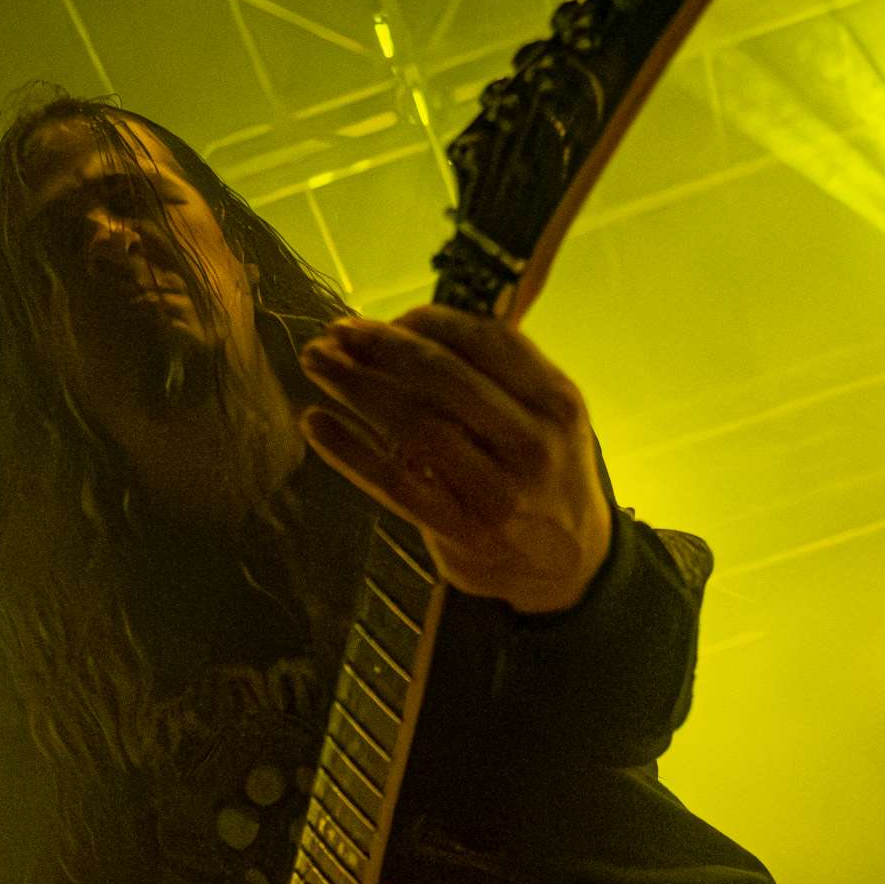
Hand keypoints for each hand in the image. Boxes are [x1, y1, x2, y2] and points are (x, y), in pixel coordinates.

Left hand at [297, 308, 611, 614]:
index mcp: (557, 402)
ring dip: (356, 386)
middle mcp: (532, 444)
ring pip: (415, 425)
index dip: (430, 321)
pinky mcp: (461, 532)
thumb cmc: (543, 474)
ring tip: (316, 362)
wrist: (568, 566)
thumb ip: (498, 373)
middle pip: (444, 378)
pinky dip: (349, 450)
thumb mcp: (546, 417)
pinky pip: (394, 483)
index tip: (388, 317)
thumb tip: (409, 326)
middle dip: (383, 346)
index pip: (488, 341)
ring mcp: (497, 492)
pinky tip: (315, 422)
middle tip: (338, 331)